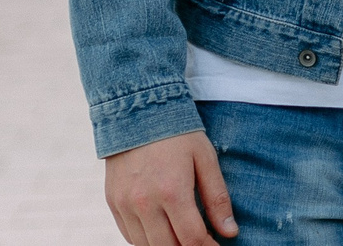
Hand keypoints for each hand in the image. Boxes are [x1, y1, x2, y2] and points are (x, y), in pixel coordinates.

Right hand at [104, 133, 235, 244]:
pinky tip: (161, 229)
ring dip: (167, 245)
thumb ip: (217, 198)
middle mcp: (145, 202)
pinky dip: (147, 239)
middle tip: (200, 239)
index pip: (192, 239)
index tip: (216, 244)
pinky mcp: (113, 202)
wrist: (137, 110)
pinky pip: (129, 235)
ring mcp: (125, 204)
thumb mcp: (205, 159)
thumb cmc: (178, 134)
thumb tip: (230, 233)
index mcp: (172, 191)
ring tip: (182, 234)